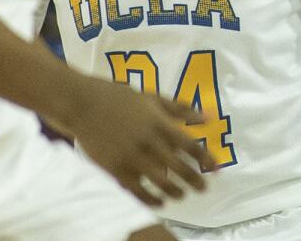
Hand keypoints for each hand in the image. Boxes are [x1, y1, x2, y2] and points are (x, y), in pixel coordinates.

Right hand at [66, 75, 215, 205]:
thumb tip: (207, 117)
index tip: (216, 168)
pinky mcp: (116, 170)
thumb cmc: (121, 98)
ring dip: (176, 191)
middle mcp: (149, 142)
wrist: (84, 105)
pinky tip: (160, 202)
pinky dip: (151, 200)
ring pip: (161, 183)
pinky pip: (138, 191)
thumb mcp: (153, 98)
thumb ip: (180, 109)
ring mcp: (132, 158)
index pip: (190, 145)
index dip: (206, 158)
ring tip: (182, 194)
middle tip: (204, 188)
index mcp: (159, 123)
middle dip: (195, 180)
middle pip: (179, 167)